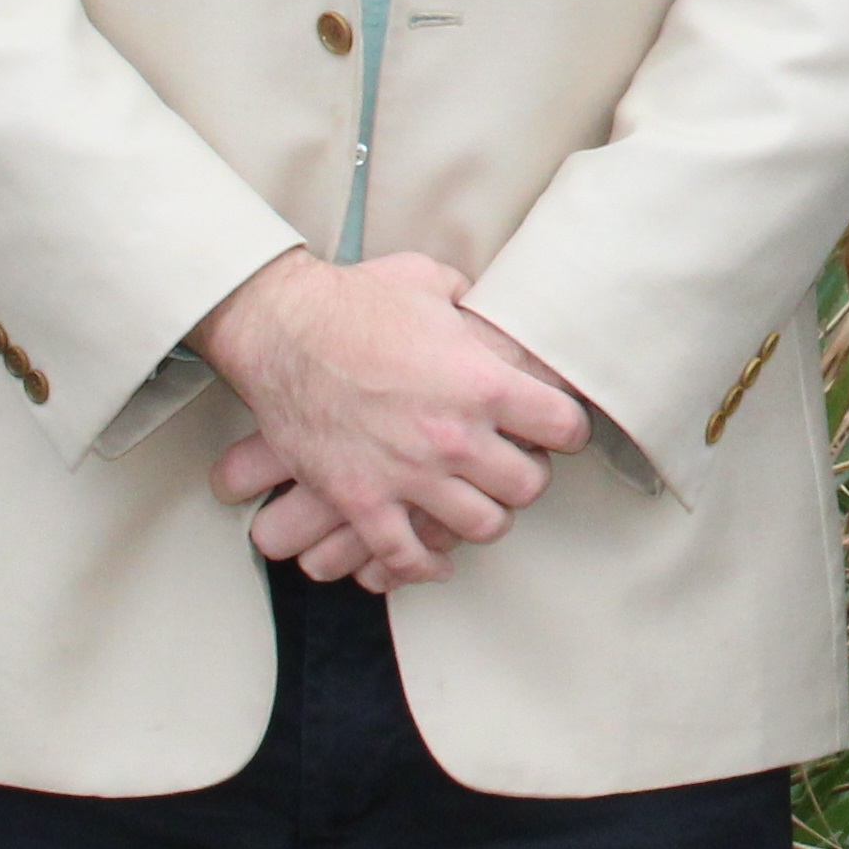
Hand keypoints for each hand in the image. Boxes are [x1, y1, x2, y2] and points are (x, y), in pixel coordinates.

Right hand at [196, 252, 590, 587]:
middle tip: (515, 467)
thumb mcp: (433, 282)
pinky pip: (404, 554)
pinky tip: (434, 560)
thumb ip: (474, 303)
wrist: (280, 328)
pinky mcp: (360, 499)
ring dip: (486, 518)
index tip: (557, 429)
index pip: (564, 425)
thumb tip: (489, 308)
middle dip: (528, 477)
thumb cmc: (356, 300)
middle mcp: (455, 436)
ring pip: (480, 526)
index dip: (567, 428)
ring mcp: (407, 474)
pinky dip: (423, 565)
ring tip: (480, 505)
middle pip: (528, 485)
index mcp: (483, 382)